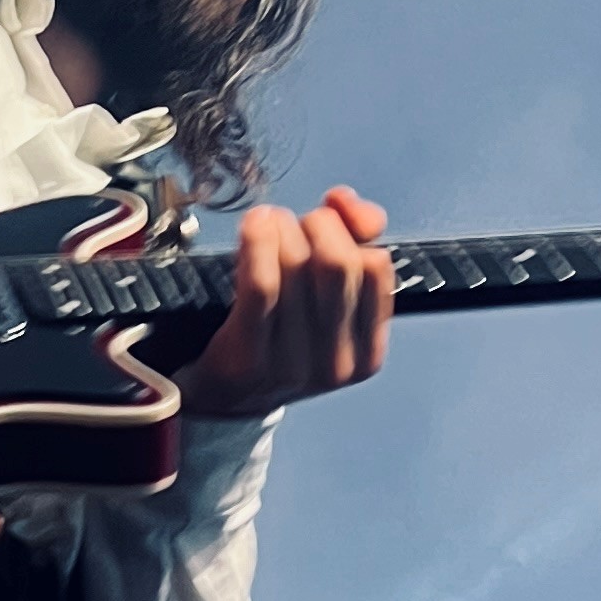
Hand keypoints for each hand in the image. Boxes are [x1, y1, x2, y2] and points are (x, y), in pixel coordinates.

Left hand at [173, 189, 393, 418]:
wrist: (224, 398)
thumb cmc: (277, 335)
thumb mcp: (324, 303)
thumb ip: (351, 244)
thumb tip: (347, 202)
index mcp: (366, 354)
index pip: (376, 267)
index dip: (353, 228)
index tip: (328, 216)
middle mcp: (336, 364)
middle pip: (339, 262)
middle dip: (316, 224)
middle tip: (292, 223)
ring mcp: (293, 366)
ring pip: (297, 265)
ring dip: (280, 228)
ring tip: (265, 225)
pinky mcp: (249, 358)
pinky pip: (261, 285)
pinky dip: (258, 244)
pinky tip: (253, 227)